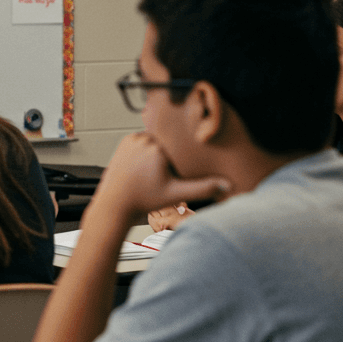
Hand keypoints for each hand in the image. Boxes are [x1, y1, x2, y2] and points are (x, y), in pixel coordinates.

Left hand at [91, 133, 229, 225]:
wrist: (115, 203)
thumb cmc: (143, 199)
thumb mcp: (177, 194)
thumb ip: (203, 188)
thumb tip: (227, 185)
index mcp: (158, 146)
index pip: (180, 147)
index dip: (181, 161)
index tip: (174, 173)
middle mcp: (143, 138)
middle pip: (168, 144)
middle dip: (169, 158)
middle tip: (158, 176)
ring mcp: (132, 139)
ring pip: (156, 143)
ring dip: (157, 154)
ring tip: (151, 173)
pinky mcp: (125, 142)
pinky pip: (143, 143)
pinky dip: (146, 152)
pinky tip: (144, 167)